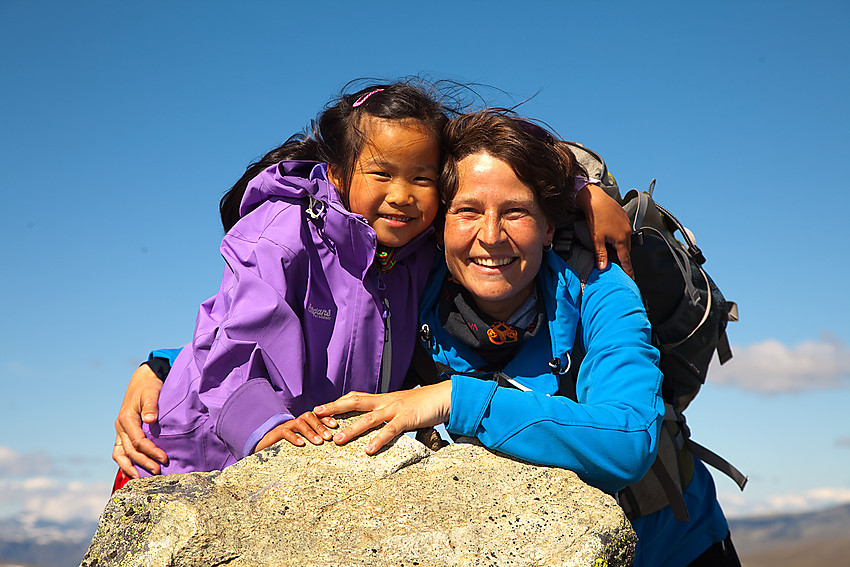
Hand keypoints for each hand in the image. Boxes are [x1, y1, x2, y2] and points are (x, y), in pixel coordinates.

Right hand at [113, 364, 167, 476]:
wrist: (142, 380)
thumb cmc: (149, 386)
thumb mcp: (151, 392)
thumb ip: (151, 405)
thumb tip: (150, 419)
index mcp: (126, 418)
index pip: (138, 441)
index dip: (151, 451)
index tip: (164, 458)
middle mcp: (120, 427)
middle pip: (130, 451)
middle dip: (144, 463)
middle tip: (158, 472)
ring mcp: (120, 431)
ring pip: (120, 454)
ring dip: (130, 467)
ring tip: (141, 479)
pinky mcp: (123, 433)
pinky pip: (120, 452)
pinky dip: (125, 463)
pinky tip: (134, 471)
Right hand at [252, 411, 338, 452]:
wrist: (261, 451)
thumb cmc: (284, 449)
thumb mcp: (301, 445)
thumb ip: (312, 443)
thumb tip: (331, 448)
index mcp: (302, 424)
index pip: (316, 416)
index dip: (326, 418)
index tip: (335, 426)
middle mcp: (294, 423)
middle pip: (309, 416)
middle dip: (320, 425)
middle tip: (329, 436)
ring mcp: (284, 427)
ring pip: (299, 423)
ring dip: (310, 431)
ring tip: (319, 441)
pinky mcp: (274, 435)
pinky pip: (285, 432)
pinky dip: (294, 437)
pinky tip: (301, 443)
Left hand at [313, 381, 451, 454]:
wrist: (444, 396)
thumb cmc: (424, 404)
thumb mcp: (402, 406)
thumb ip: (389, 413)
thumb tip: (377, 423)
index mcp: (383, 399)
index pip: (356, 397)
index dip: (337, 402)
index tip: (320, 408)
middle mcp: (386, 401)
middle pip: (355, 402)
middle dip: (334, 408)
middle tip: (316, 414)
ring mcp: (395, 409)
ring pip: (368, 419)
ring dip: (351, 429)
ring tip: (336, 440)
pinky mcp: (407, 418)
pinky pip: (390, 430)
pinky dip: (379, 439)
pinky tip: (369, 450)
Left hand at [575, 184, 633, 277]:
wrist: (596, 199)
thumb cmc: (596, 218)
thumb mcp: (596, 239)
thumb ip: (601, 254)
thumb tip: (602, 267)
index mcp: (621, 239)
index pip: (625, 259)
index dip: (628, 269)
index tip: (631, 277)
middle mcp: (626, 232)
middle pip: (625, 249)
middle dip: (621, 256)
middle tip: (612, 260)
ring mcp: (626, 223)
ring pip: (625, 239)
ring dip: (619, 245)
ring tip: (608, 245)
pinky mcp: (623, 216)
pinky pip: (624, 230)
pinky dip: (619, 235)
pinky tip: (609, 232)